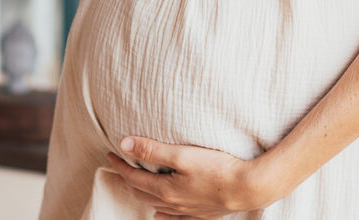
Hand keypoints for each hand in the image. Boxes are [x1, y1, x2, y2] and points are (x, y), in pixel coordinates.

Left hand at [105, 136, 280, 217]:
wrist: (248, 188)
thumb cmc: (217, 168)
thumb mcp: (182, 155)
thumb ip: (153, 150)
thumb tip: (125, 144)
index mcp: (165, 189)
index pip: (133, 177)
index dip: (120, 165)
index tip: (110, 153)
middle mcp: (172, 203)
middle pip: (141, 192)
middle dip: (127, 178)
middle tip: (118, 167)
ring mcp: (187, 211)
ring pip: (156, 206)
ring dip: (142, 194)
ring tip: (134, 186)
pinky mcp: (201, 214)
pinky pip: (175, 218)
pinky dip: (163, 214)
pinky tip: (161, 214)